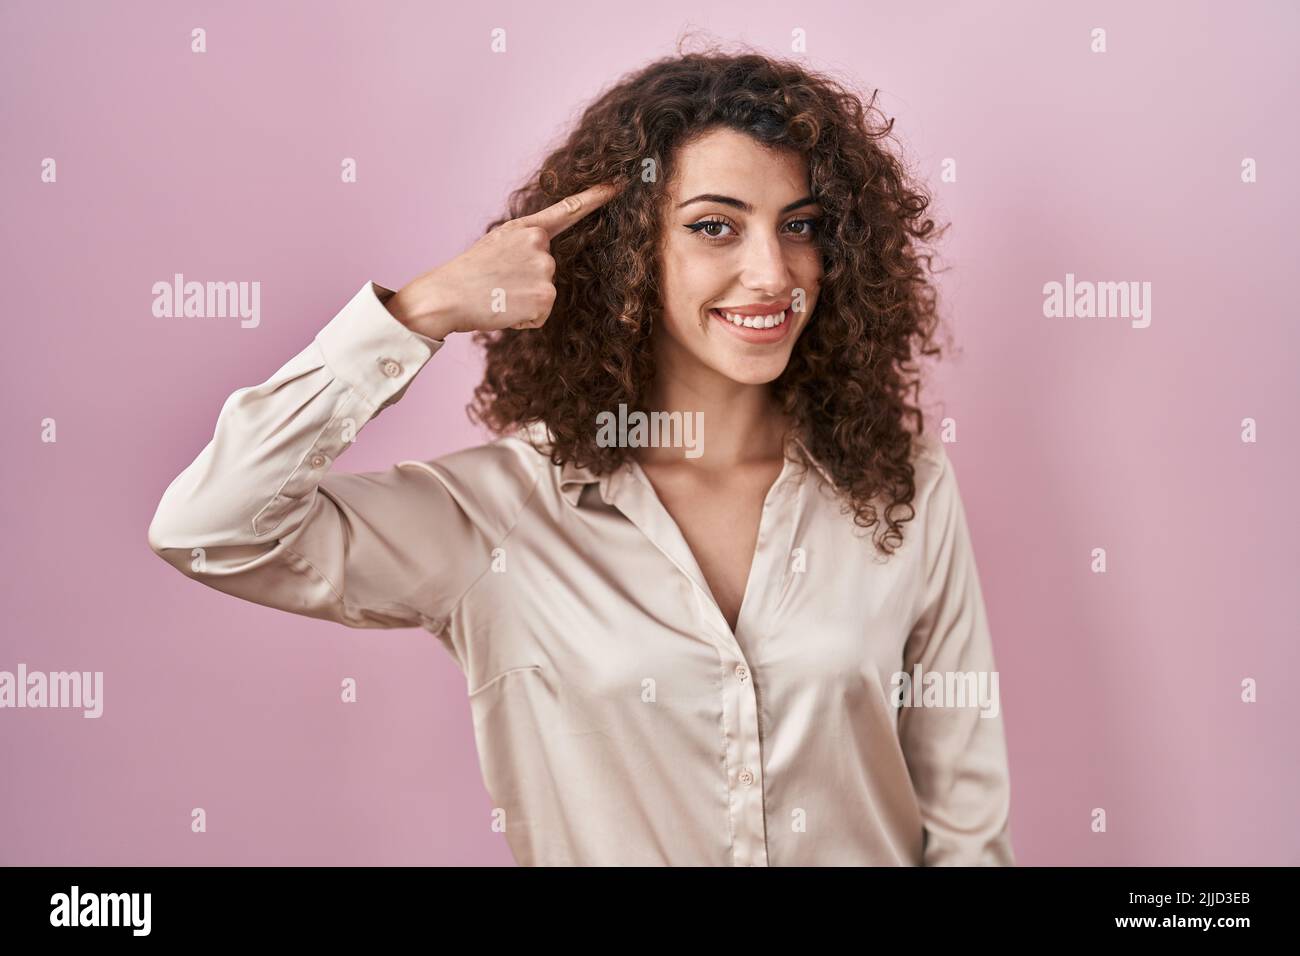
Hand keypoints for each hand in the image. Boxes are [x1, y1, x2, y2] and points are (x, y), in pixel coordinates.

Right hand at [386, 181, 620, 339]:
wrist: (447, 295)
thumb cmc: (468, 272)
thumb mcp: (497, 243)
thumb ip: (524, 242)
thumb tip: (542, 253)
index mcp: (528, 229)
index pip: (568, 211)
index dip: (596, 197)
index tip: (619, 184)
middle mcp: (541, 246)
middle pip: (549, 269)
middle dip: (528, 280)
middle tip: (499, 282)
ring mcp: (545, 271)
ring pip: (546, 292)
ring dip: (526, 300)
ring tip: (500, 295)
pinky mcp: (546, 298)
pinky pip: (541, 314)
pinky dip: (525, 318)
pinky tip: (505, 309)